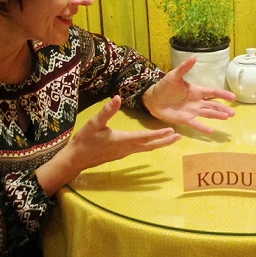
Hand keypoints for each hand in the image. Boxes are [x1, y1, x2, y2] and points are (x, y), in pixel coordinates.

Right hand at [38, 95, 183, 195]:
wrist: (76, 159)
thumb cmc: (84, 140)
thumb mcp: (94, 123)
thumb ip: (106, 111)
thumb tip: (117, 97)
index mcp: (122, 140)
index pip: (144, 136)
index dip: (158, 133)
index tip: (171, 130)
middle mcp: (127, 148)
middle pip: (150, 145)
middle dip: (165, 141)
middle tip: (179, 137)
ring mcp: (125, 153)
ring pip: (147, 148)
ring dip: (160, 144)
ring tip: (172, 139)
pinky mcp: (122, 154)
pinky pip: (141, 150)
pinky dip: (151, 145)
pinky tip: (153, 143)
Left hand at [141, 56, 235, 133]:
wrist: (153, 99)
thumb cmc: (164, 86)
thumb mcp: (174, 76)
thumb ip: (184, 68)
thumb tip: (194, 57)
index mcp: (196, 91)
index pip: (213, 92)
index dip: (223, 94)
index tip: (233, 97)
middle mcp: (197, 102)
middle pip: (213, 105)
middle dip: (223, 108)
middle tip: (233, 113)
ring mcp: (192, 111)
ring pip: (208, 113)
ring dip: (217, 116)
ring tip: (227, 117)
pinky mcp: (186, 119)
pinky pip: (196, 124)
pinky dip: (203, 128)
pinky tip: (211, 131)